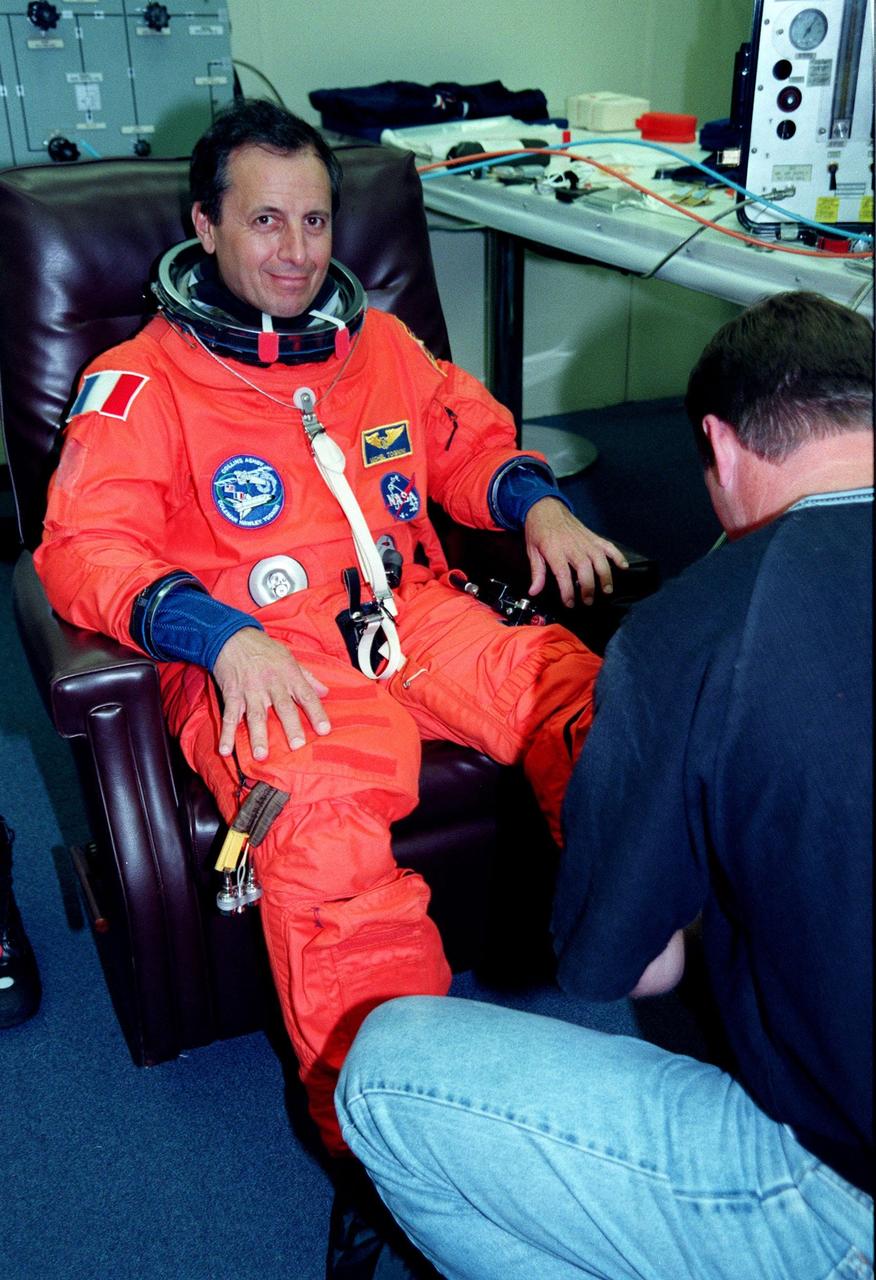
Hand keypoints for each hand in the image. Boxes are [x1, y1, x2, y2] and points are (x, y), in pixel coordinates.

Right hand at [212, 627, 329, 760]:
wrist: (231, 636)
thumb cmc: (263, 648)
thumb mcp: (289, 657)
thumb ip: (307, 677)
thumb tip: (325, 692)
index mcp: (289, 675)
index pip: (307, 696)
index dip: (316, 713)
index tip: (324, 730)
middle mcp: (272, 684)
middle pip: (283, 707)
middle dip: (291, 727)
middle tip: (296, 745)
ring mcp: (251, 690)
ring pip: (256, 715)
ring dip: (258, 736)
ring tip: (261, 755)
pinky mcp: (232, 694)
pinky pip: (230, 716)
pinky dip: (227, 734)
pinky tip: (226, 750)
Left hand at [524, 498, 627, 606]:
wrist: (546, 507)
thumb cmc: (538, 530)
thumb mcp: (532, 551)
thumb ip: (536, 573)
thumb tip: (533, 591)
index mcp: (555, 550)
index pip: (563, 574)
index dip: (567, 591)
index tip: (570, 603)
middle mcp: (573, 546)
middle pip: (585, 569)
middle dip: (588, 587)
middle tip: (588, 601)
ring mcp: (585, 541)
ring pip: (600, 559)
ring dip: (605, 576)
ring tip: (607, 590)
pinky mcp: (593, 537)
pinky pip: (608, 546)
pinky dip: (618, 556)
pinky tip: (624, 567)